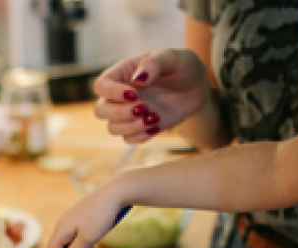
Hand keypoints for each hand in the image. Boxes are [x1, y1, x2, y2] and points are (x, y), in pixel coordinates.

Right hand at [45, 177, 130, 247]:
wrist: (114, 193)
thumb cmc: (99, 216)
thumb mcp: (88, 238)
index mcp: (61, 229)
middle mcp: (63, 223)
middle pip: (59, 245)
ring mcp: (72, 218)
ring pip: (70, 239)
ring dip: (79, 247)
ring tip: (93, 246)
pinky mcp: (81, 214)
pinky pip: (77, 232)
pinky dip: (83, 239)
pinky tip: (95, 236)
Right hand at [93, 49, 210, 143]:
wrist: (196, 86)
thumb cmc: (181, 66)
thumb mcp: (171, 58)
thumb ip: (153, 64)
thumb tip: (136, 80)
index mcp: (122, 74)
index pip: (102, 85)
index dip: (112, 92)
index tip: (134, 94)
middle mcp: (120, 95)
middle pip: (101, 110)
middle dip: (120, 113)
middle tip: (145, 107)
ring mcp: (128, 113)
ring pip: (112, 128)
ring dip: (131, 127)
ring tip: (155, 118)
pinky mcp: (140, 127)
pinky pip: (128, 139)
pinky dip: (140, 137)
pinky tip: (156, 127)